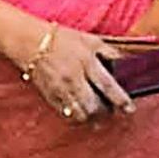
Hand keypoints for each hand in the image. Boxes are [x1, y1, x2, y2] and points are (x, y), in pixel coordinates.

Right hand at [15, 25, 133, 123]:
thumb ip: (109, 53)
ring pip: (79, 114)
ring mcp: (59, 89)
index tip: (129, 109)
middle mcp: (73, 78)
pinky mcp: (49, 96)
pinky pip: (65, 113)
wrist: (29, 42)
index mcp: (86, 62)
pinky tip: (81, 115)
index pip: (107, 85)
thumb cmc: (62, 39)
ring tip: (98, 118)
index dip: (120, 100)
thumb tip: (127, 63)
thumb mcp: (90, 40)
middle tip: (113, 113)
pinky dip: (75, 117)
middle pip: (93, 106)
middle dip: (105, 113)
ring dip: (91, 119)